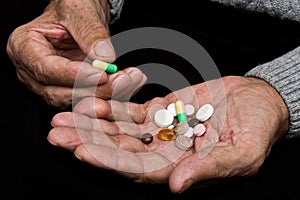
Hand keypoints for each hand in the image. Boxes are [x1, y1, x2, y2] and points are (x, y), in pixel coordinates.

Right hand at [6, 0, 145, 108]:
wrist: (83, 15)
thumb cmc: (73, 6)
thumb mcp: (79, 9)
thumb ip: (90, 33)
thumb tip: (104, 59)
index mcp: (24, 46)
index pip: (45, 69)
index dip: (74, 76)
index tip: (101, 75)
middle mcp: (33, 69)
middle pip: (58, 92)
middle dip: (92, 90)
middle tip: (120, 81)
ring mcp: (51, 82)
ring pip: (74, 100)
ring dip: (104, 95)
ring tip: (129, 81)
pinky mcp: (70, 88)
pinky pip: (88, 98)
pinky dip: (109, 94)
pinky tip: (129, 85)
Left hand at [48, 76, 288, 192]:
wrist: (257, 102)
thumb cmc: (257, 130)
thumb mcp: (241, 153)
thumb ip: (209, 169)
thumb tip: (176, 187)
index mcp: (181, 168)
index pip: (139, 171)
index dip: (111, 162)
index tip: (84, 152)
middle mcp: (165, 152)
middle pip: (120, 151)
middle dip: (88, 143)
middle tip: (57, 135)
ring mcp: (160, 131)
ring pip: (119, 131)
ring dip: (91, 125)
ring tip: (61, 119)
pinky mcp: (162, 110)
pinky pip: (132, 111)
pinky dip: (112, 107)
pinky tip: (92, 103)